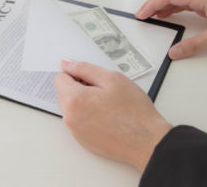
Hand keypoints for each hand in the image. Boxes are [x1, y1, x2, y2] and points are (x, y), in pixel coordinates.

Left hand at [54, 60, 171, 172]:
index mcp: (73, 100)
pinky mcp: (82, 141)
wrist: (146, 141)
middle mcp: (69, 118)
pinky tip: (107, 117)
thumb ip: (84, 68)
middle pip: (64, 93)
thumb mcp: (111, 78)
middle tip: (103, 91)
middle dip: (79, 88)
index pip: (60, 78)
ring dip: (84, 102)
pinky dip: (88, 116)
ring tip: (107, 105)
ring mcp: (75, 131)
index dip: (77, 74)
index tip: (93, 79)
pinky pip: (79, 121)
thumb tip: (66, 64)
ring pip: (72, 107)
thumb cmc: (133, 110)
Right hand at [135, 0, 206, 59]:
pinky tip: (167, 15)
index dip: (153, 4)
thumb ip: (194, 45)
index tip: (142, 14)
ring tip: (149, 16)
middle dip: (153, 4)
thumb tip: (175, 51)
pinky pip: (185, 2)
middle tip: (140, 15)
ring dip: (162, 5)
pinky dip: (172, 8)